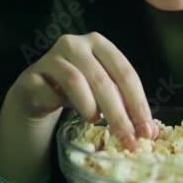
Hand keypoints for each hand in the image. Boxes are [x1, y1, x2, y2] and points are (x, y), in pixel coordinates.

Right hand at [7, 32, 156, 149]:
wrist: (36, 91)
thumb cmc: (77, 89)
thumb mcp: (102, 92)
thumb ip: (124, 104)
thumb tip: (151, 132)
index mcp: (99, 43)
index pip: (125, 72)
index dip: (138, 103)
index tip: (146, 130)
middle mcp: (75, 44)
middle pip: (102, 79)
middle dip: (118, 114)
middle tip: (127, 139)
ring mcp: (51, 58)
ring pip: (76, 81)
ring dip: (90, 107)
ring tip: (94, 120)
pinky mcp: (32, 76)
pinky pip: (49, 93)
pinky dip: (61, 106)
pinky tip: (65, 113)